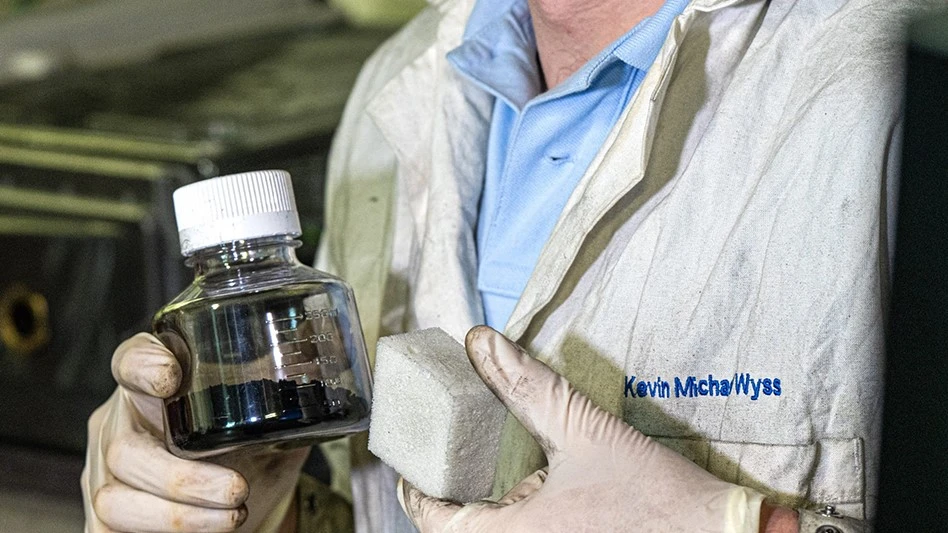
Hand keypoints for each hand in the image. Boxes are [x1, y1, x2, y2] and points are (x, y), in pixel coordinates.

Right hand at [81, 333, 308, 532]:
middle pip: (124, 447)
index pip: (131, 360)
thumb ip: (282, 398)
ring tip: (233, 516)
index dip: (142, 365)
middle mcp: (121, 425)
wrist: (239, 503)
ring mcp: (106, 473)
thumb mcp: (266, 422)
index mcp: (154, 388)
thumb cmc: (245, 453)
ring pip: (117, 496)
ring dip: (181, 515)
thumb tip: (321, 378)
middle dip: (183, 477)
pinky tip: (207, 531)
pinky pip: (112, 529)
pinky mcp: (106, 518)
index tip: (171, 376)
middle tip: (236, 490)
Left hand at [396, 326, 771, 532]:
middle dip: (455, 498)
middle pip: (464, 531)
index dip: (418, 491)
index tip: (414, 468)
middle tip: (454, 461)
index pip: (436, 520)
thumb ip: (528, 385)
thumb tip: (482, 342)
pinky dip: (518, 518)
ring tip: (491, 471)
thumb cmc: (656, 498)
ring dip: (488, 509)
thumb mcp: (584, 431)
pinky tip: (536, 493)